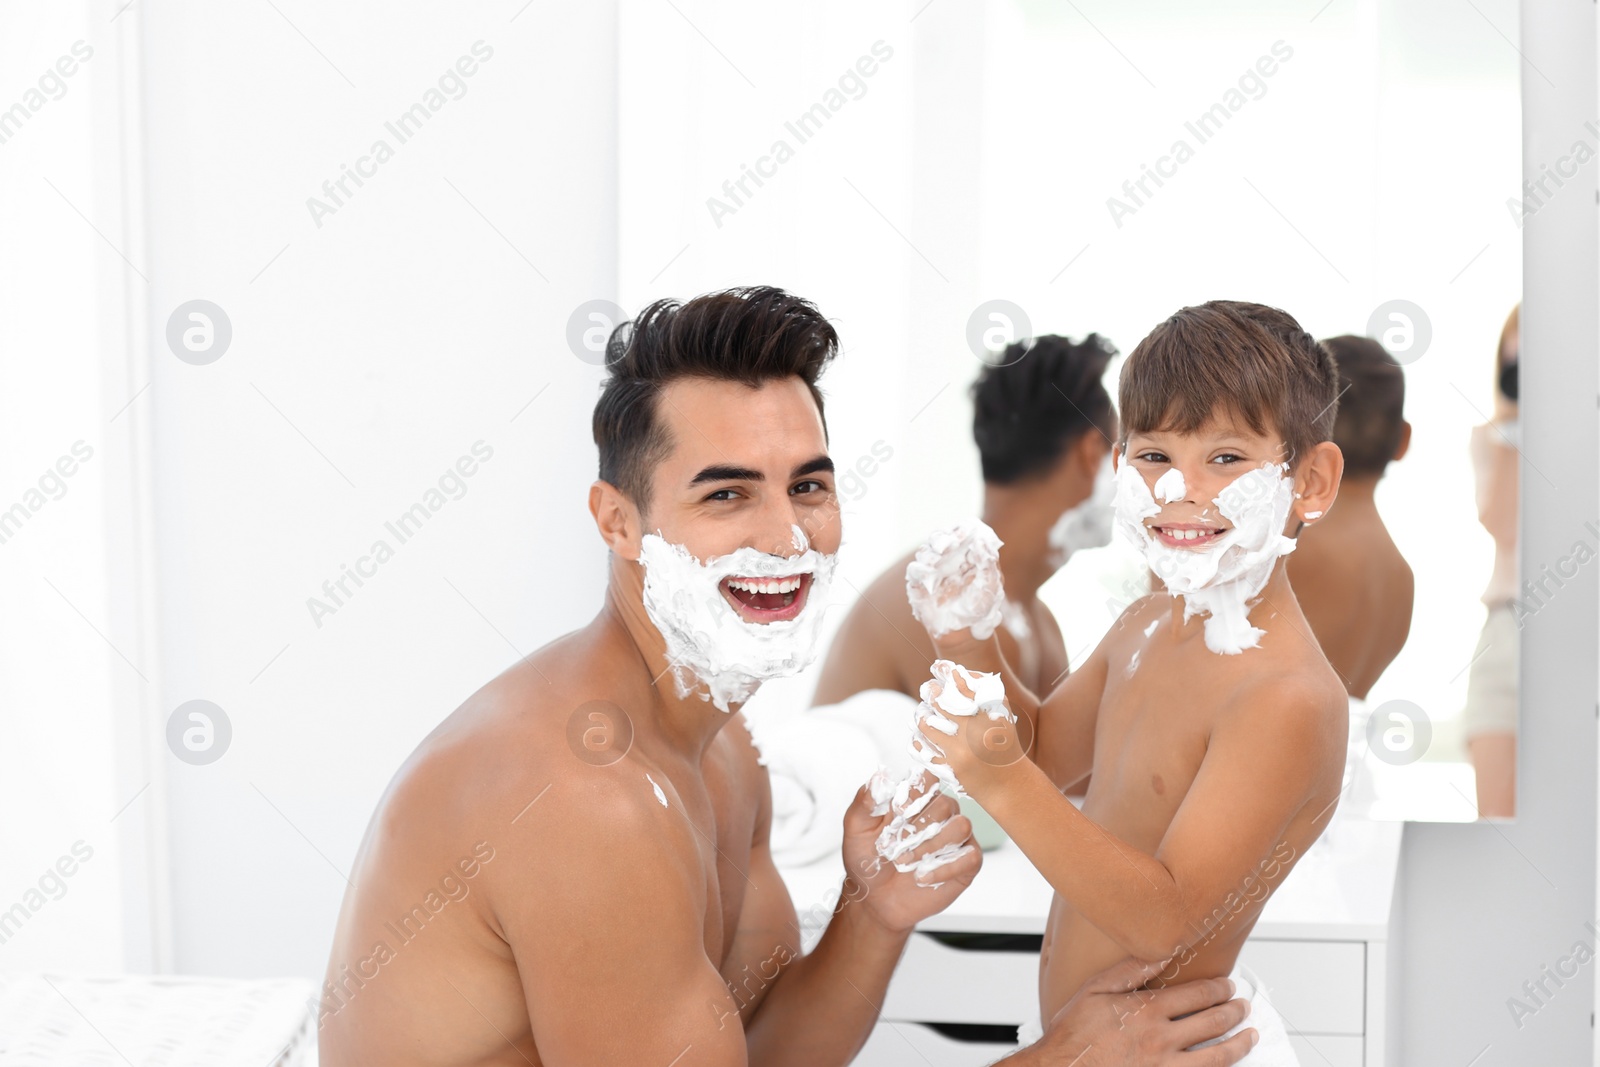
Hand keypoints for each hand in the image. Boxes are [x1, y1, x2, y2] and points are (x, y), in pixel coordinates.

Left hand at [840, 776, 980, 933]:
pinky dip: (945, 868)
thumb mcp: (857, 829)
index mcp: (916, 798)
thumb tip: (878, 778)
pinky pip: (970, 857)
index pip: (927, 778)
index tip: (896, 810)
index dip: (915, 792)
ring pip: (961, 826)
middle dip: (919, 826)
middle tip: (895, 847)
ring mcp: (956, 838)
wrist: (875, 899)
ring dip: (931, 846)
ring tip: (906, 863)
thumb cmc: (868, 860)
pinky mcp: (966, 863)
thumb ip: (865, 802)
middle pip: (946, 803)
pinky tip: (922, 876)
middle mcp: (941, 813)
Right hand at [905, 520, 1005, 642]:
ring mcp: (932, 570)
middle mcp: (948, 557)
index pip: (961, 530)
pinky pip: (914, 570)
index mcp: (967, 552)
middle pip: (939, 536)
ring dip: (930, 553)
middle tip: (950, 544)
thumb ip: (989, 562)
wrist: (964, 632)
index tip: (967, 532)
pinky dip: (920, 570)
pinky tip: (931, 575)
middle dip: (942, 537)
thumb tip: (981, 541)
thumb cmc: (980, 607)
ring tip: (938, 562)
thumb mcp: (991, 585)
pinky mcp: (919, 583)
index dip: (962, 528)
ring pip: (924, 551)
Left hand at [912, 662, 1027, 801]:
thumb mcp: (1001, 715)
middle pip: (939, 701)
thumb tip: (953, 672)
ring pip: (926, 723)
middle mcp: (976, 731)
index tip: (938, 669)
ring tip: (924, 712)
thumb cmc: (1003, 744)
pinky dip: (918, 737)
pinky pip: (921, 746)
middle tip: (928, 689)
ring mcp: (962, 751)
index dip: (945, 673)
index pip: (961, 684)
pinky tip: (923, 735)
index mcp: (991, 714)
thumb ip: (982, 691)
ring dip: (921, 715)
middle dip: (930, 691)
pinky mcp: (950, 768)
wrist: (1009, 785)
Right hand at [1022, 957, 1256, 1065]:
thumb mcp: (1095, 991)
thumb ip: (1131, 972)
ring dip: (1239, 1045)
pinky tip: (1225, 1066)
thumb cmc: (1074, 1033)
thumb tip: (1161, 955)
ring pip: (1216, 1057)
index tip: (1228, 986)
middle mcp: (1161, 1039)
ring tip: (1250, 1036)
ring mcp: (1165, 1066)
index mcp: (1148, 1011)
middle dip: (1234, 1012)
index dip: (1219, 989)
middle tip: (1244, 1007)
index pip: (1198, 995)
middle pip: (1213, 1023)